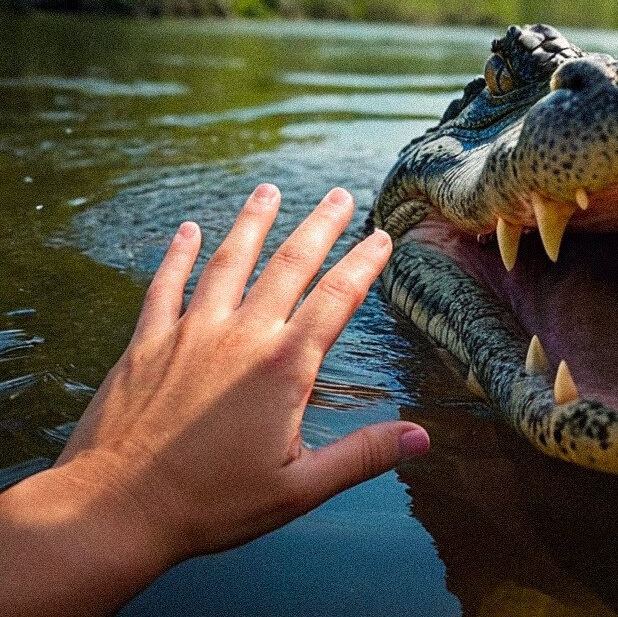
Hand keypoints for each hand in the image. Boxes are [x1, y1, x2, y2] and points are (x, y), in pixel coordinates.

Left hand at [0, 185, 429, 615]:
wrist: (114, 508)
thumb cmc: (210, 504)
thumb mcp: (299, 489)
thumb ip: (362, 456)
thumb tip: (422, 438)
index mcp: (284, 368)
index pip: (336, 300)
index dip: (364, 264)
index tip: (382, 238)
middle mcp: (240, 337)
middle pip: (288, 266)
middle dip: (319, 227)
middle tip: (340, 196)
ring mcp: (190, 334)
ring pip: (228, 262)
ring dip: (252, 223)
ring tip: (269, 190)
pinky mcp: (147, 343)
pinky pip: (165, 285)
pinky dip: (177, 254)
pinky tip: (186, 230)